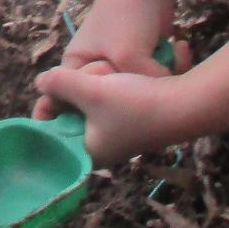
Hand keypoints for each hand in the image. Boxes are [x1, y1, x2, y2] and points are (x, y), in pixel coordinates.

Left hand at [33, 61, 193, 163]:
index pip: (56, 136)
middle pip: (74, 117)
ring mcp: (121, 137)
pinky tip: (117, 75)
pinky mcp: (136, 122)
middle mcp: (104, 150)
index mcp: (89, 152)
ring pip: (93, 105)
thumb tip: (40, 82)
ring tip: (105, 75)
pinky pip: (111, 102)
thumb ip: (59, 83)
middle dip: (76, 94)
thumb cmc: (135, 103)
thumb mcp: (89, 89)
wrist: (188, 104)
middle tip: (86, 79)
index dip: (50, 112)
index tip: (51, 91)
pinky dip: (110, 87)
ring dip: (95, 86)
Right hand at [35, 0, 189, 117]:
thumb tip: (160, 107)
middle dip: (130, 103)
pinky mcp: (144, 61)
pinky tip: (178, 48)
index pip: (61, 103)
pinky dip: (170, 67)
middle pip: (106, 106)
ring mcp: (121, 67)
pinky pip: (156, 80)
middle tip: (148, 103)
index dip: (66, 125)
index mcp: (76, 69)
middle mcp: (95, 72)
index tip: (82, 143)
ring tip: (166, 60)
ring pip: (137, 94)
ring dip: (157, 82)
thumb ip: (137, 87)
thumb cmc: (123, 14)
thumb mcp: (125, 56)